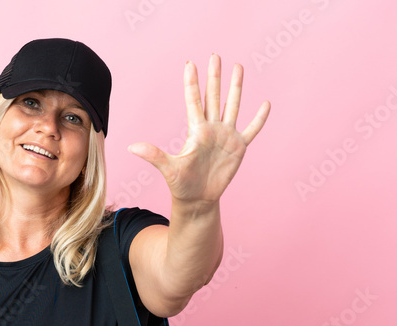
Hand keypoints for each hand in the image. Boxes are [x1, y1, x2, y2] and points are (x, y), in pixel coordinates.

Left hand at [128, 54, 269, 205]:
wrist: (198, 199)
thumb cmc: (181, 184)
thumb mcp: (169, 168)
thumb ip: (153, 155)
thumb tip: (131, 147)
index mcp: (196, 130)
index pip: (193, 101)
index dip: (192, 83)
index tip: (190, 63)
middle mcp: (212, 128)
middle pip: (214, 96)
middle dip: (214, 76)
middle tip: (214, 55)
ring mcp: (226, 136)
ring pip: (233, 106)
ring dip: (236, 87)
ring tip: (238, 67)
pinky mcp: (238, 147)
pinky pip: (251, 129)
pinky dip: (259, 118)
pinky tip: (265, 103)